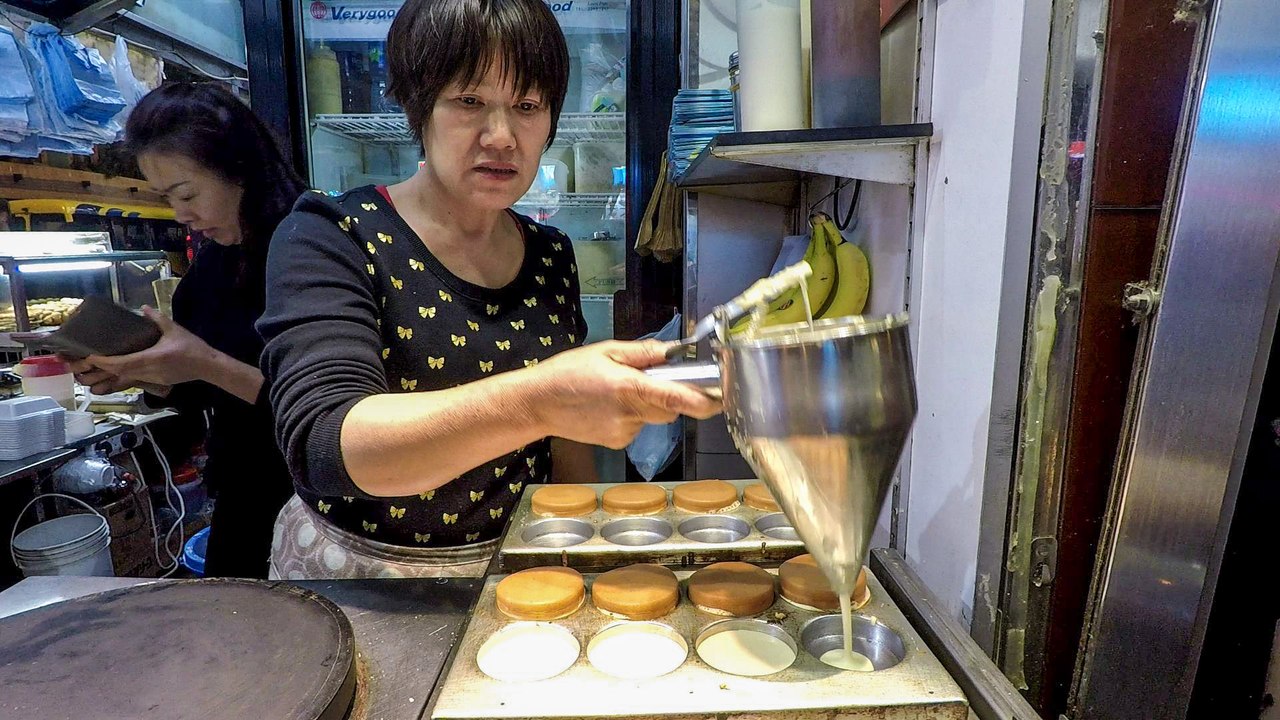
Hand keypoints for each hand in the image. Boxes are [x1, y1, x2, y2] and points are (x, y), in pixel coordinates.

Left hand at [67, 307, 216, 392]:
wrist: (208, 366)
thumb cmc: (192, 347)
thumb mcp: (174, 329)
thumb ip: (157, 319)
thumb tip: (143, 308)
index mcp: (151, 358)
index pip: (121, 363)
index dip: (103, 361)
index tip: (90, 357)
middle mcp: (149, 371)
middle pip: (119, 372)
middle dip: (103, 367)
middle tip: (90, 360)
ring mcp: (153, 378)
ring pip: (126, 377)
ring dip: (112, 372)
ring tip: (101, 365)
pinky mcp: (157, 382)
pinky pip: (135, 379)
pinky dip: (124, 374)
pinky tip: (120, 369)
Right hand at [526, 340, 721, 448]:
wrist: (537, 404)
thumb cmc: (568, 372)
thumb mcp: (606, 350)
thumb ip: (644, 353)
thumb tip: (675, 350)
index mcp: (628, 388)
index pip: (674, 398)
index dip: (702, 400)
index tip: (720, 397)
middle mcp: (628, 414)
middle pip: (670, 410)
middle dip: (669, 395)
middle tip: (650, 378)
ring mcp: (623, 432)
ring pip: (654, 418)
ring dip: (648, 405)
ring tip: (617, 390)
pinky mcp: (616, 442)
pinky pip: (638, 426)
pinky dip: (632, 416)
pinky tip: (608, 407)